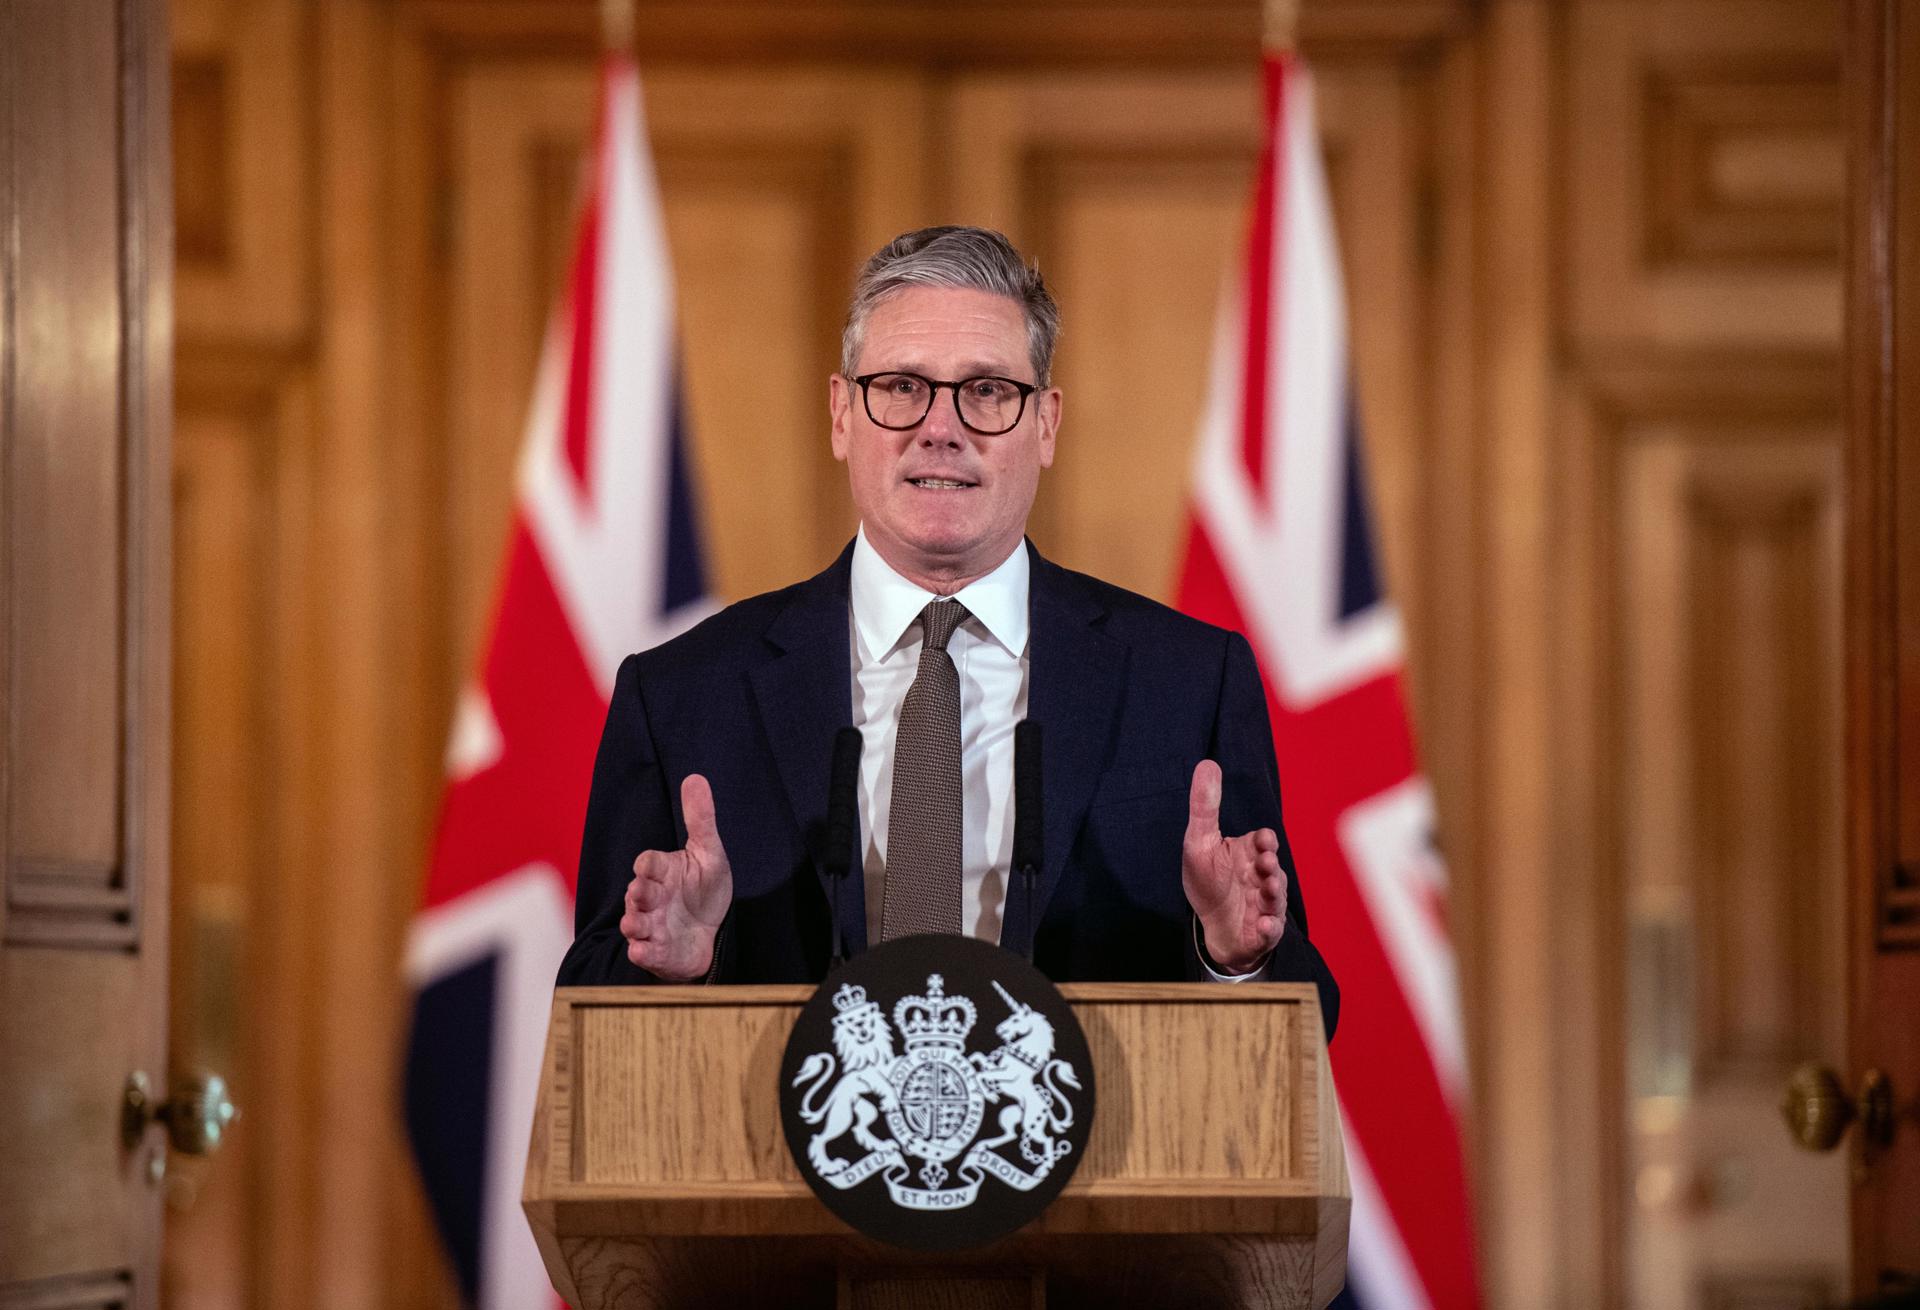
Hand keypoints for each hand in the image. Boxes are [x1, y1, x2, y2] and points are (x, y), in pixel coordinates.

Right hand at [621, 774, 732, 979]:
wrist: (711, 932)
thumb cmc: (704, 890)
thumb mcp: (709, 853)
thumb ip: (700, 818)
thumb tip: (695, 776)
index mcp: (662, 872)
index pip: (648, 863)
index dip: (647, 864)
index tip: (646, 865)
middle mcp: (651, 898)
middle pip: (637, 893)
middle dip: (638, 893)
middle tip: (640, 893)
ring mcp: (651, 926)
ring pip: (633, 923)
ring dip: (633, 923)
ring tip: (634, 924)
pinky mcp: (656, 951)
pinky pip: (643, 952)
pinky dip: (641, 952)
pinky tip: (641, 951)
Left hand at [1181, 759, 1286, 973]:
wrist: (1212, 927)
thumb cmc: (1208, 880)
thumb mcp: (1199, 841)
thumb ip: (1205, 806)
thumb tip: (1207, 763)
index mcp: (1250, 853)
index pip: (1264, 841)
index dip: (1265, 841)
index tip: (1262, 840)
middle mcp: (1263, 877)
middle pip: (1273, 869)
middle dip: (1271, 867)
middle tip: (1266, 864)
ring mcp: (1267, 905)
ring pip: (1275, 899)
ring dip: (1273, 895)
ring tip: (1269, 890)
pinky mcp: (1263, 932)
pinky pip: (1270, 931)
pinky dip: (1269, 928)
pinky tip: (1263, 925)